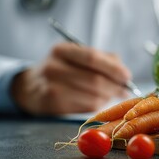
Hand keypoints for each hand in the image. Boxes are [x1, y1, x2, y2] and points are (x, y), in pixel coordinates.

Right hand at [11, 43, 130, 115]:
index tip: (127, 76)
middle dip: (114, 86)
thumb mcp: (79, 56)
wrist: (32, 86)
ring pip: (92, 96)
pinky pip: (86, 107)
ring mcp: (51, 87)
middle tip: (124, 89)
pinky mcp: (53, 105)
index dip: (113, 68)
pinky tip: (97, 100)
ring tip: (110, 94)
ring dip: (108, 97)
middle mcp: (53, 67)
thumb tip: (125, 76)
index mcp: (61, 50)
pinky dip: (98, 105)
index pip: (92, 58)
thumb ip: (105, 60)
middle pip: (94, 80)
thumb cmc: (65, 68)